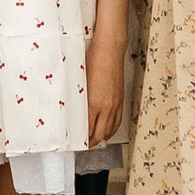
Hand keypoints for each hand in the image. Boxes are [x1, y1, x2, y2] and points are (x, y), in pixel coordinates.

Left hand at [86, 18, 126, 146]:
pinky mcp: (120, 100)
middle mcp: (106, 107)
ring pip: (109, 130)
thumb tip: (74, 110)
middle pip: (99, 134)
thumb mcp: (80, 81)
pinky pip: (118, 121)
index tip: (76, 141)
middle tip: (84, 144)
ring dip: (102, 137)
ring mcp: (115, 104)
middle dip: (91, 142)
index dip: (82, 138)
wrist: (110, 50)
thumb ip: (79, 99)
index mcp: (94, 103)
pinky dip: (112, 129)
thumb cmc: (93, 60)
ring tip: (94, 140)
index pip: (87, 130)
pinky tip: (108, 131)